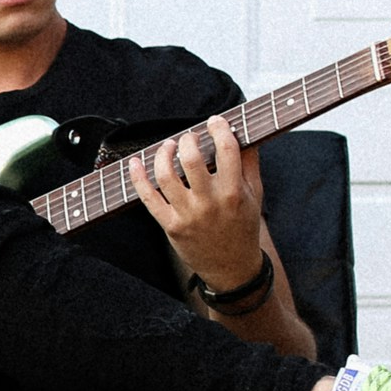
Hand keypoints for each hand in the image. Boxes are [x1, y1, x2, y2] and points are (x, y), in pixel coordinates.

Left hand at [127, 113, 262, 289]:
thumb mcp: (255, 196)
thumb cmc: (243, 228)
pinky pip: (148, 198)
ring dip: (163, 153)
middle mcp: (209, 203)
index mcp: (233, 192)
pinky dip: (138, 177)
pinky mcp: (170, 226)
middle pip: (191, 159)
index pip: (226, 150)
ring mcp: (187, 215)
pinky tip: (135, 163)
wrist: (231, 268)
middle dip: (188, 140)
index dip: (219, 129)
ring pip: (166, 175)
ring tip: (169, 146)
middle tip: (189, 138)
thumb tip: (244, 134)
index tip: (215, 122)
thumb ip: (250, 164)